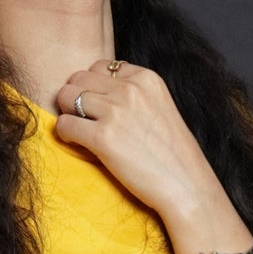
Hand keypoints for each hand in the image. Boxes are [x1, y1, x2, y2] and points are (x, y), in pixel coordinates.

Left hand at [53, 60, 229, 230]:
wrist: (188, 187)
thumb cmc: (175, 156)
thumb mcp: (161, 108)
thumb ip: (136, 95)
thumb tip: (103, 94)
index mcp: (146, 78)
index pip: (101, 66)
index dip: (94, 86)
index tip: (98, 106)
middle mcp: (130, 89)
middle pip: (79, 77)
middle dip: (76, 96)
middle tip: (82, 119)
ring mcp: (116, 112)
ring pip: (67, 96)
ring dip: (68, 113)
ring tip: (79, 131)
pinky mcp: (103, 138)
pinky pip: (64, 124)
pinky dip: (65, 134)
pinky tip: (77, 144)